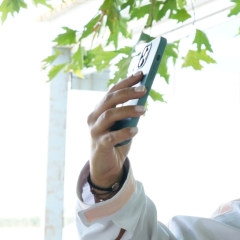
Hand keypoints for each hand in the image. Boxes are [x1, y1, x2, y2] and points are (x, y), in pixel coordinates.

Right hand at [87, 72, 146, 186]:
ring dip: (127, 110)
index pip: (112, 91)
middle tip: (144, 89)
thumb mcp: (124, 124)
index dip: (126, 82)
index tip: (141, 73)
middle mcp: (94, 117)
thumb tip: (144, 97)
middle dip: (127, 92)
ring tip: (144, 109)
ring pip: (109, 115)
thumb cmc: (116, 141)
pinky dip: (124, 132)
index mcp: (100, 109)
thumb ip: (130, 113)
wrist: (106, 166)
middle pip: (109, 100)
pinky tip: (136, 130)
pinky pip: (111, 137)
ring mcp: (95, 131)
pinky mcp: (99, 146)